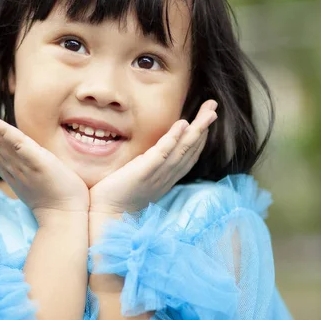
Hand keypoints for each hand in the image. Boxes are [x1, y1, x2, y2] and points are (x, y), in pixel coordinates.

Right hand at [0, 93, 89, 222]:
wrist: (66, 218)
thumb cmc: (56, 199)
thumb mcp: (36, 180)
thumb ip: (28, 166)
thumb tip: (28, 156)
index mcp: (11, 170)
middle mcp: (11, 167)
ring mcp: (22, 166)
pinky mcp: (38, 163)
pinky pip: (17, 146)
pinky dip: (2, 132)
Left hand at [89, 100, 217, 215]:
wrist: (106, 214)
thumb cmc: (119, 196)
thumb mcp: (140, 177)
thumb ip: (149, 164)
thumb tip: (153, 152)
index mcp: (167, 177)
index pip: (189, 154)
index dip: (201, 135)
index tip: (207, 117)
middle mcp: (167, 176)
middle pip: (191, 149)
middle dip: (204, 126)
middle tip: (214, 105)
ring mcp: (157, 175)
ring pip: (183, 149)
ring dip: (197, 130)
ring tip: (208, 112)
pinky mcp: (144, 173)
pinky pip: (162, 154)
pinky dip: (173, 138)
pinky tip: (182, 124)